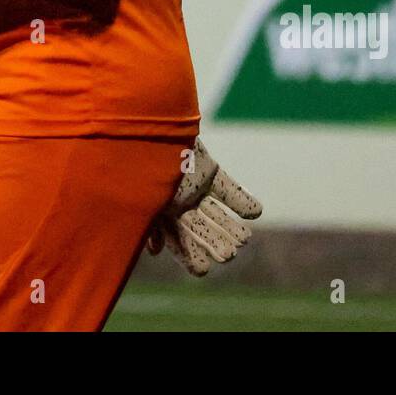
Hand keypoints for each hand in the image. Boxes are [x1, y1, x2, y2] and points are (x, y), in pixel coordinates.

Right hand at [146, 139, 261, 275]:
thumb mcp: (144, 197)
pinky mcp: (208, 171)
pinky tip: (255, 212)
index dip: (190, 257)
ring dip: (229, 227)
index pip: (177, 243)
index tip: (203, 269)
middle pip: (200, 230)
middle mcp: (177, 204)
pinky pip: (226, 189)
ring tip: (245, 239)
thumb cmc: (140, 163)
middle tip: (229, 254)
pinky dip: (241, 202)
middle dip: (214, 242)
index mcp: (159, 214)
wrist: (150, 125)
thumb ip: (151, 224)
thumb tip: (154, 252)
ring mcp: (194, 187)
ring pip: (215, 213)